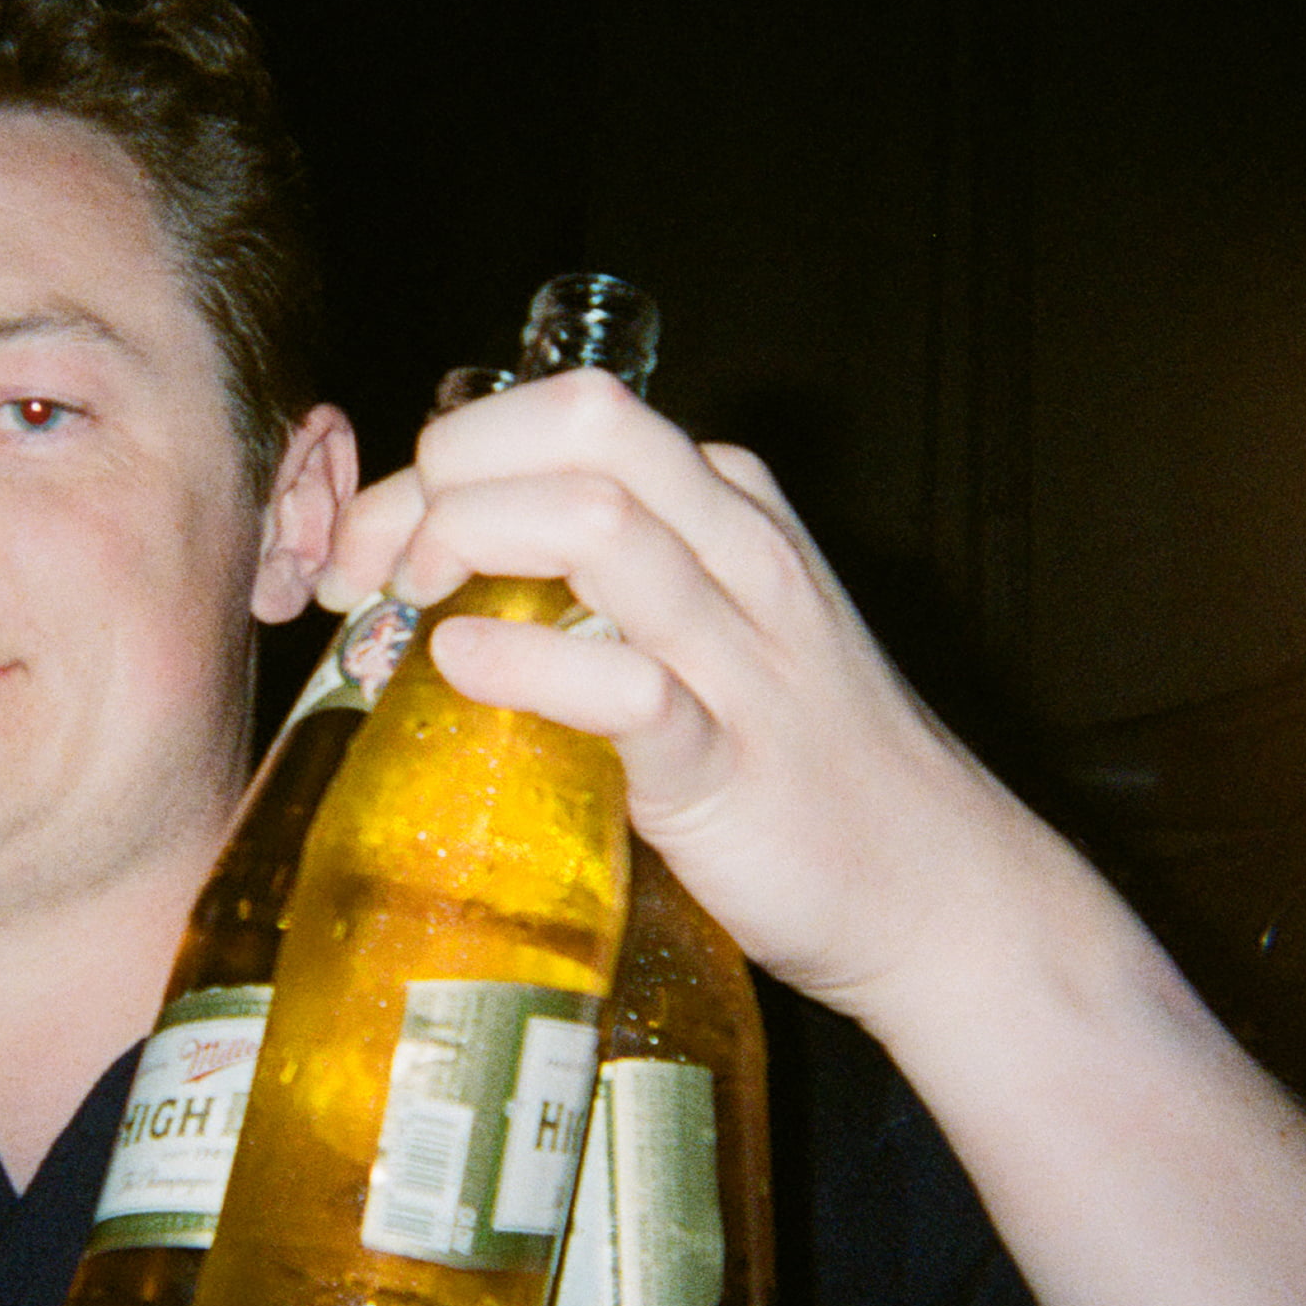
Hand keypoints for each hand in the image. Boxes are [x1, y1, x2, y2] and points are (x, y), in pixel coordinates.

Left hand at [314, 370, 1082, 1009]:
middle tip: (370, 565)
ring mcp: (743, 654)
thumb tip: (437, 565)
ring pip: (600, 522)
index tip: (367, 540)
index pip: (566, 413)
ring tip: (406, 603)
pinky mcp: (730, 764)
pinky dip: (525, 666)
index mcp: (726, 504)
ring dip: (470, 537)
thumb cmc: (797, 761)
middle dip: (444, 471)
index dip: (442, 453)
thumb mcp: (711, 628)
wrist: (937, 892)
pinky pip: (625, 686)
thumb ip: (603, 580)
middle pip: (581, 428)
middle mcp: (741, 552)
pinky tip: (459, 670)